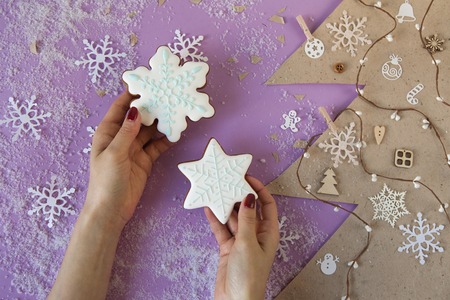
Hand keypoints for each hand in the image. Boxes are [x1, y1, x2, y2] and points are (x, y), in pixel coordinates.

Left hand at [85, 91, 172, 229]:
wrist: (111, 210)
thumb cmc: (106, 181)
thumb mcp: (114, 153)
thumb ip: (127, 132)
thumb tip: (136, 110)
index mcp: (108, 132)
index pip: (121, 108)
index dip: (132, 95)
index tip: (147, 83)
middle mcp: (121, 137)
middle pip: (138, 118)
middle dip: (151, 107)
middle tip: (168, 96)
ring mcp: (134, 149)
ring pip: (149, 131)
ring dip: (160, 123)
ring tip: (175, 111)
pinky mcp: (145, 160)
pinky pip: (157, 146)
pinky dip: (165, 140)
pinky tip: (176, 132)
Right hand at [205, 176, 279, 299]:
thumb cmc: (249, 276)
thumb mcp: (248, 243)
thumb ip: (246, 219)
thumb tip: (249, 197)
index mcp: (268, 233)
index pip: (266, 205)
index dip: (259, 190)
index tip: (247, 177)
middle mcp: (256, 234)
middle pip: (248, 209)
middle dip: (239, 196)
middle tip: (228, 182)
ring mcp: (241, 241)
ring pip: (233, 218)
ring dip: (226, 206)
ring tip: (216, 191)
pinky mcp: (228, 248)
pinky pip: (222, 229)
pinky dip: (216, 219)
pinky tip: (208, 208)